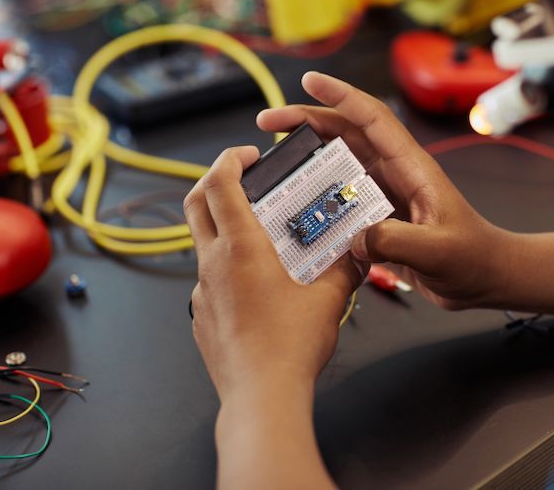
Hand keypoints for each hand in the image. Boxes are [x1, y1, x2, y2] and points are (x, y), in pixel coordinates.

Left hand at [184, 146, 363, 399]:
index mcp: (240, 248)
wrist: (261, 398)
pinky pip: (210, 281)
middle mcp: (213, 264)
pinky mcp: (203, 318)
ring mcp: (203, 293)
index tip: (249, 155)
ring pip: (204, 244)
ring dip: (225, 228)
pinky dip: (229, 269)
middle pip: (195, 204)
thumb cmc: (291, 346)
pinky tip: (259, 288)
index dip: (230, 159)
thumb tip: (358, 253)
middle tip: (241, 177)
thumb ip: (345, 269)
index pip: (220, 183)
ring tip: (263, 239)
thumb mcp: (330, 299)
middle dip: (215, 180)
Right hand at [257, 72, 508, 310]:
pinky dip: (316, 198)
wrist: (486, 278)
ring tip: (272, 161)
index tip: (309, 81)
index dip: (341, 96)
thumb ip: (398, 242)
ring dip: (306, 158)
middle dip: (306, 122)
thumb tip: (355, 238)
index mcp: (412, 168)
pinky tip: (295, 208)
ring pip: (338, 165)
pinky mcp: (379, 219)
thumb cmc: (473, 258)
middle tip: (267, 124)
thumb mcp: (439, 251)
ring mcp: (385, 196)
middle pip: (345, 135)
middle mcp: (395, 175)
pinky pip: (340, 200)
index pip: (372, 119)